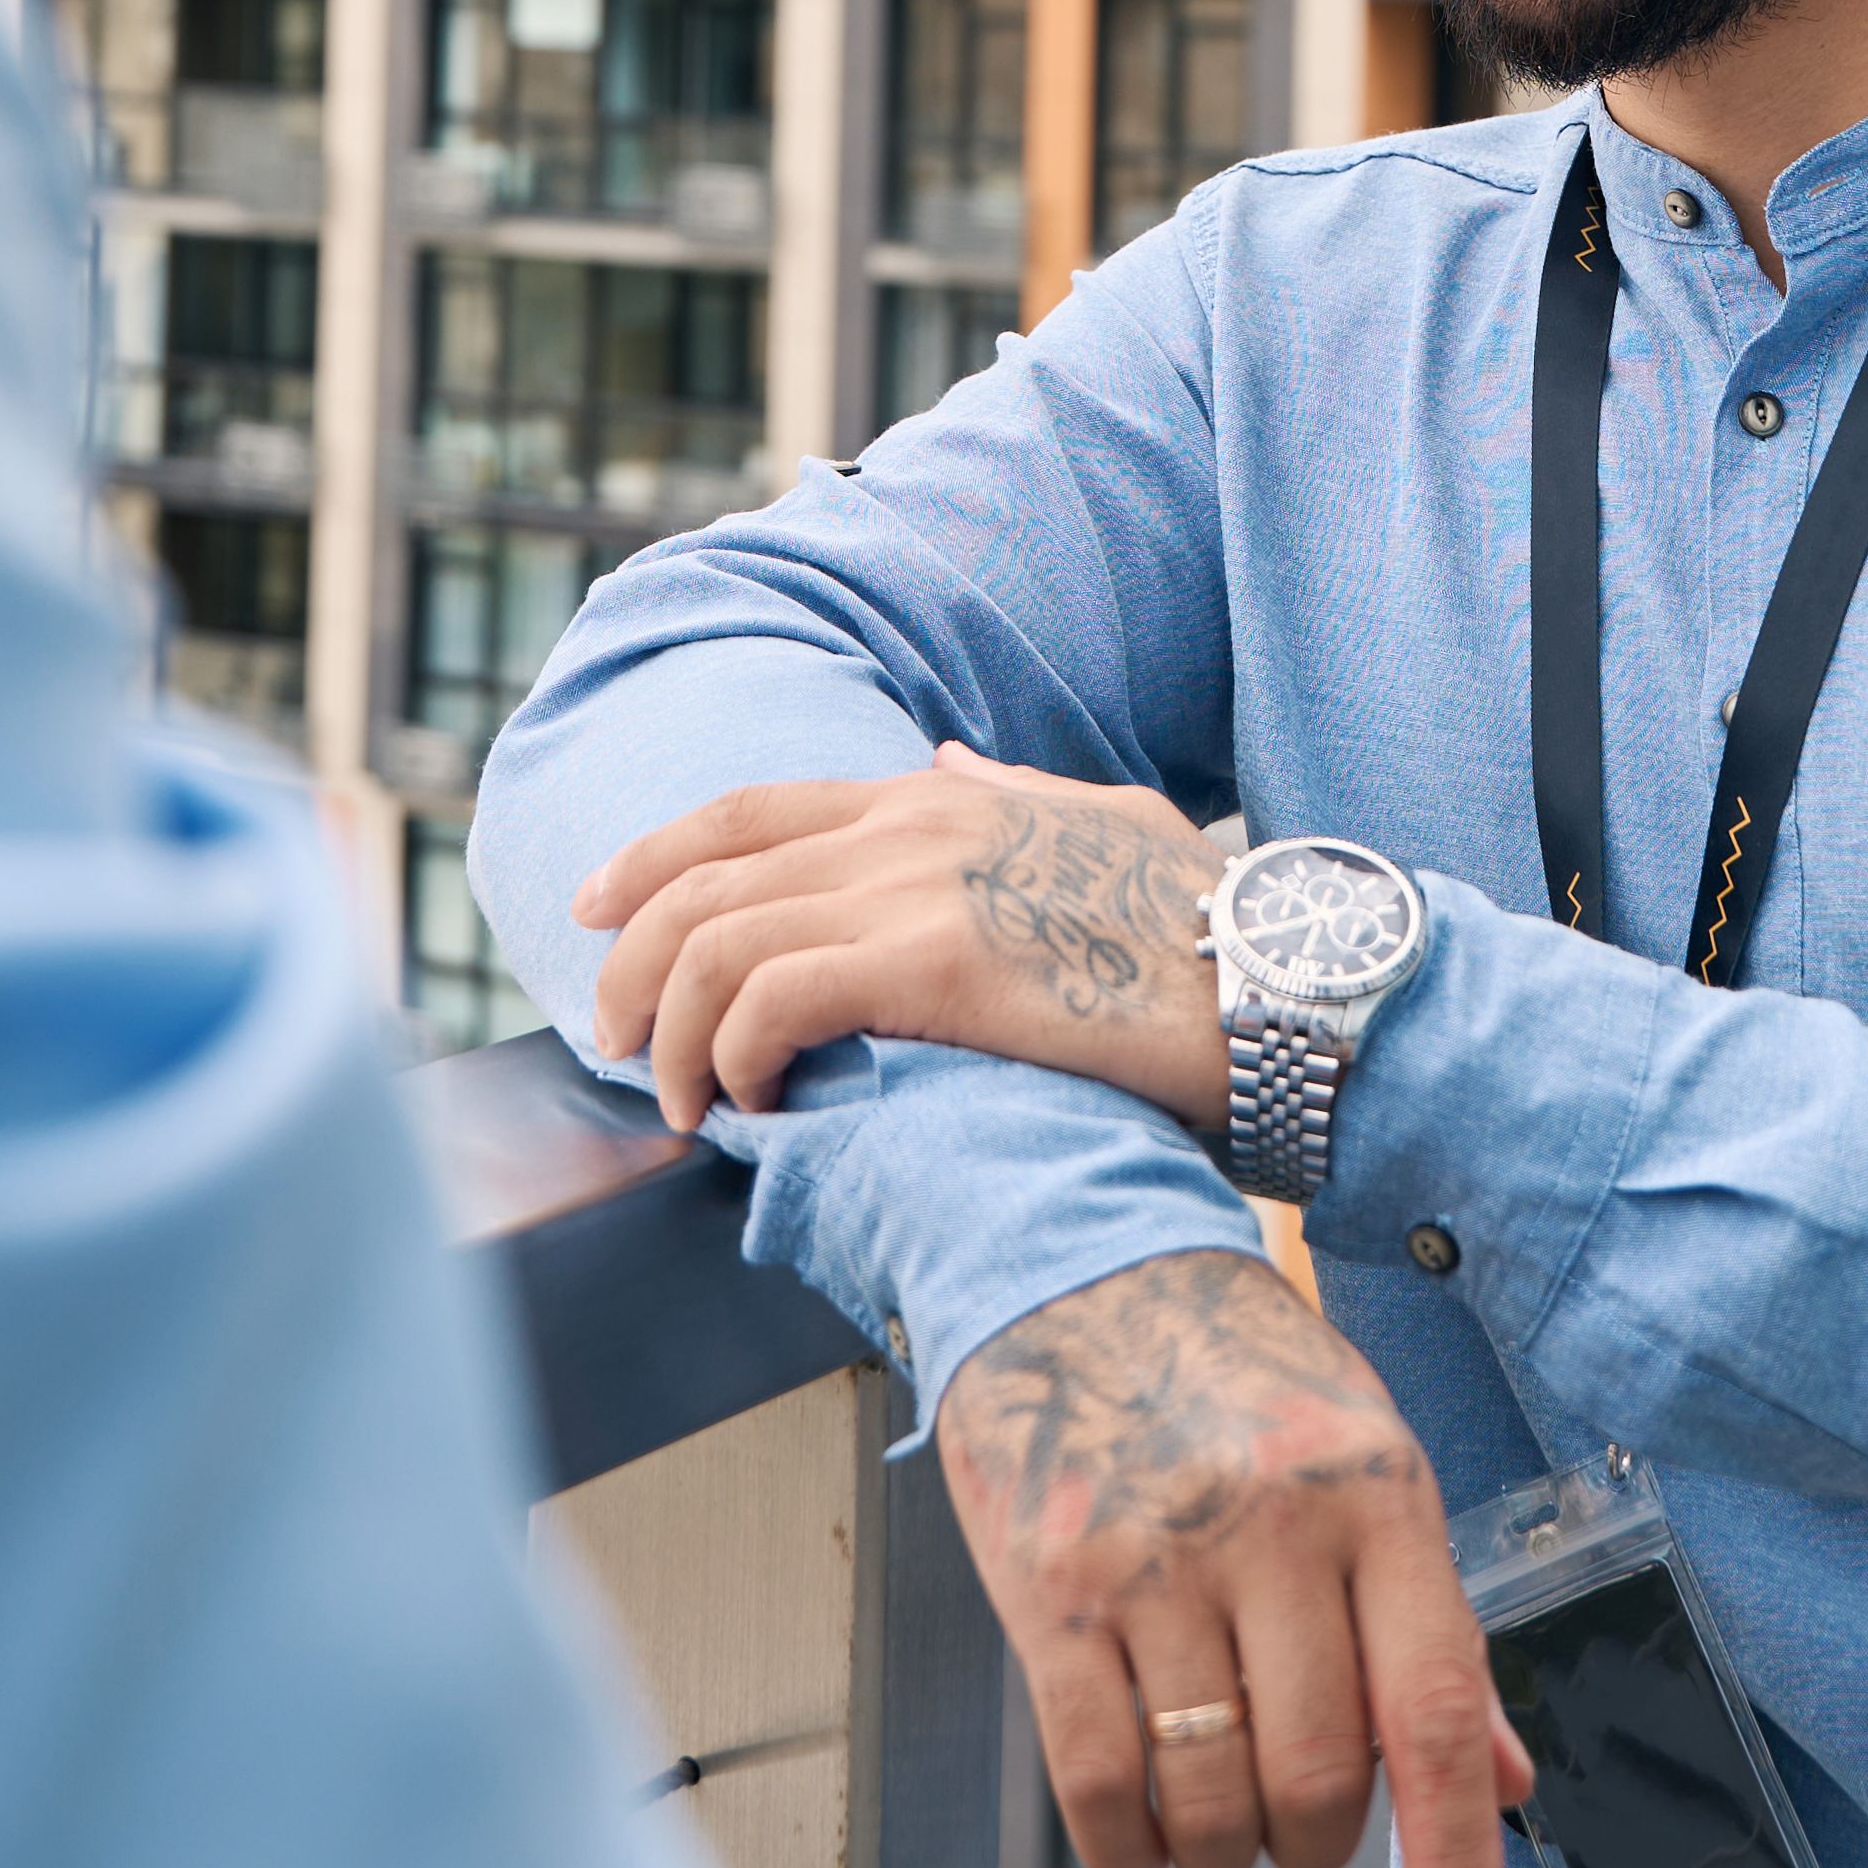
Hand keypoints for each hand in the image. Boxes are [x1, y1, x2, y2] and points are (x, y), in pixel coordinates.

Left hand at [572, 750, 1233, 1131]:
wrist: (1273, 980)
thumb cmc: (1200, 924)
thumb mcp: (1102, 820)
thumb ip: (1009, 791)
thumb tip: (946, 759)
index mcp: (934, 798)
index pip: (747, 813)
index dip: (650, 857)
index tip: (594, 912)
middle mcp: (909, 825)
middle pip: (704, 876)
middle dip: (633, 960)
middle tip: (617, 1042)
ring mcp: (917, 888)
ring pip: (719, 942)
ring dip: (675, 1034)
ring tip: (684, 1106)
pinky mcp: (935, 964)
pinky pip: (772, 999)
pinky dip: (735, 1056)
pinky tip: (755, 1107)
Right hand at [941, 1250, 1532, 1867]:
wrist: (1079, 1266)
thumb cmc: (1233, 1369)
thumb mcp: (1369, 1460)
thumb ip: (1433, 1626)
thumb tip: (1499, 1776)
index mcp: (1375, 1495)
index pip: (1431, 1711)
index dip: (1455, 1854)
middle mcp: (1272, 1527)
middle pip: (1318, 1776)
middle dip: (1316, 1845)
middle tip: (1301, 1825)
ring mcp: (1155, 1560)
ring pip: (1211, 1796)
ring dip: (1222, 1851)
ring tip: (1219, 1818)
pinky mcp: (1053, 1592)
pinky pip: (1098, 1778)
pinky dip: (1125, 1840)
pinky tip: (1138, 1826)